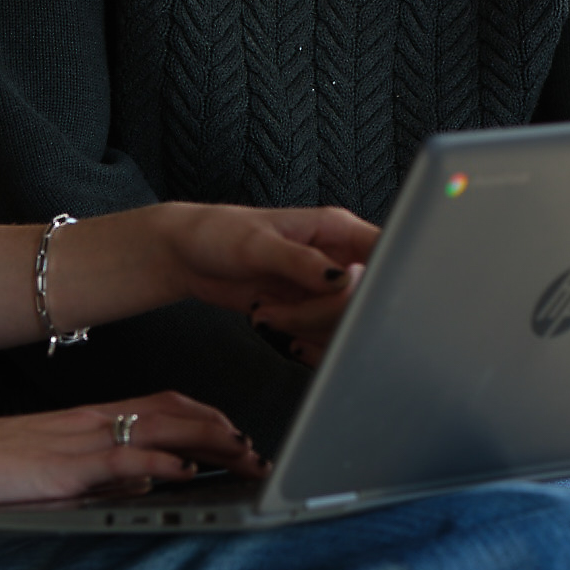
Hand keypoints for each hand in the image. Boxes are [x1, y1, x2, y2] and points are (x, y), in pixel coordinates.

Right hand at [0, 390, 262, 509]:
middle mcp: (96, 420)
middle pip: (177, 413)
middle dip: (225, 431)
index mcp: (95, 418)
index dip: (210, 418)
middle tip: (258, 454)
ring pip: (161, 428)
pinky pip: (122, 458)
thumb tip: (155, 483)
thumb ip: (108, 474)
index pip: (167, 406)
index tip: (241, 438)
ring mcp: (82, 439)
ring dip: (209, 442)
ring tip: (242, 458)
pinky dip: (160, 464)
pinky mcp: (66, 464)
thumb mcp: (62, 469)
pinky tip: (185, 473)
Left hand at [151, 203, 376, 360]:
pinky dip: (302, 341)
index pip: (382, 253)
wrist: (188, 258)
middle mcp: (337, 258)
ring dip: (302, 327)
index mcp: (336, 229)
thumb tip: (340, 279)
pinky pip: (325, 336)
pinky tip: (274, 323)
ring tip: (265, 310)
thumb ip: (300, 261)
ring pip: (343, 323)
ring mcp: (324, 288)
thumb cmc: (218, 234)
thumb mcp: (257, 244)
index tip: (344, 296)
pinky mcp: (310, 311)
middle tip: (278, 308)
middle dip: (320, 314)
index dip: (375, 279)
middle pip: (362, 298)